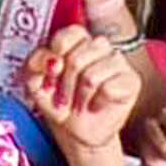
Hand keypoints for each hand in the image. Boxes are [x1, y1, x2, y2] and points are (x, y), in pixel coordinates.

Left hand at [19, 24, 145, 165]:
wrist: (75, 131)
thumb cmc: (59, 103)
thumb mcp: (35, 82)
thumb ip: (34, 63)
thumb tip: (50, 58)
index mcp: (77, 41)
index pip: (70, 33)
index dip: (57, 53)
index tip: (51, 71)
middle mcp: (100, 47)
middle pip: (77, 58)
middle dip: (64, 85)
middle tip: (63, 98)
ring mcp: (117, 62)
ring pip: (92, 76)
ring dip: (79, 97)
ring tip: (78, 104)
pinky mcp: (131, 81)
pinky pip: (108, 88)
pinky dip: (96, 103)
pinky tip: (95, 105)